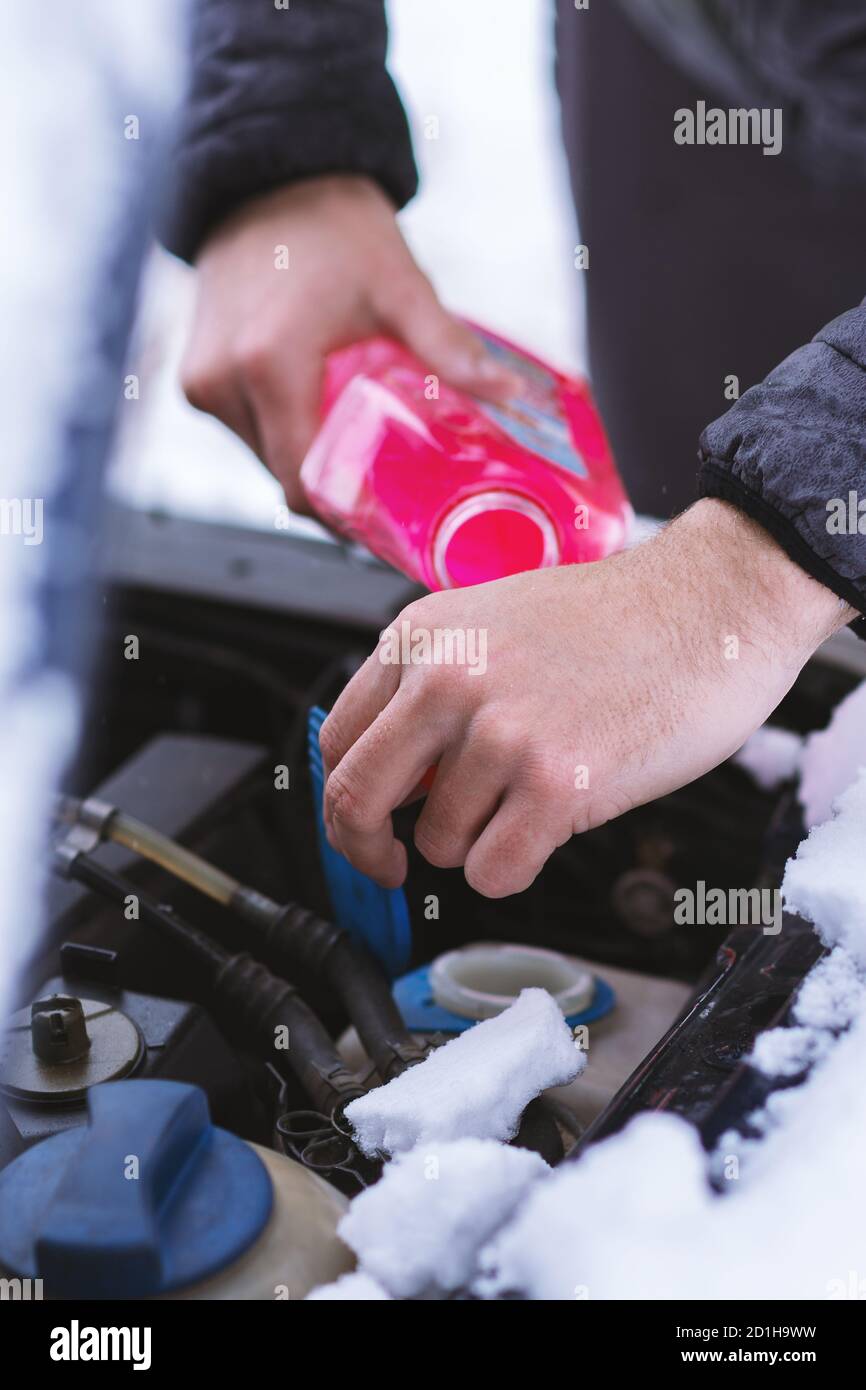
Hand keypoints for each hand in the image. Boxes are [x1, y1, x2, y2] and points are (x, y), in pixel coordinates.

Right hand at [180, 175, 516, 511]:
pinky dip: (284, 434)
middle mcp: (223, 382)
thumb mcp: (400, 287)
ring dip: (310, 461)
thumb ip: (448, 349)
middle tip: (389, 490)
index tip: (389, 523)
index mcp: (268, 366)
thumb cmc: (335, 226)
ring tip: (358, 448)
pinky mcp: (195, 375)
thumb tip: (512, 398)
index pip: (304, 486)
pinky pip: (247, 431)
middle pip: (286, 478)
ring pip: (264, 459)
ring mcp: (202, 381)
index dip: (349, 517)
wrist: (269, 174)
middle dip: (337, 492)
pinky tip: (320, 416)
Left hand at [320, 499, 851, 896]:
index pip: (335, 742)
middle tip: (395, 863)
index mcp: (421, 635)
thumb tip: (395, 777)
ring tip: (532, 795)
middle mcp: (447, 679)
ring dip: (479, 843)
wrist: (709, 605)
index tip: (369, 824)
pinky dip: (515, 869)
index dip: (343, 800)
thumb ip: (430, 688)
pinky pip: (494, 872)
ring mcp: (500, 732)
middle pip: (356, 801)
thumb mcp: (490, 623)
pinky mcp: (556, 783)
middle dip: (369, 850)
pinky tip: (549, 826)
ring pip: (439, 845)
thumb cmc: (615, 620)